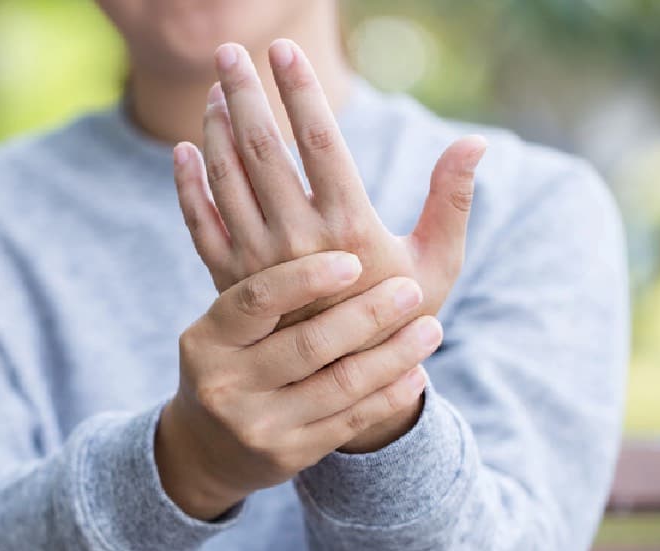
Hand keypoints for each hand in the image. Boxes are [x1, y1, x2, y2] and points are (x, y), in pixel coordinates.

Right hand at [156, 251, 442, 519]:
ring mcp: (257, 424)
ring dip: (394, 354)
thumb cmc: (231, 363)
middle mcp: (225, 383)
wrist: (208, 447)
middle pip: (308, 344)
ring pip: (340, 384)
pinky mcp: (289, 454)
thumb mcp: (225, 326)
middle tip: (410, 291)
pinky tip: (416, 372)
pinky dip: (390, 394)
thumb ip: (263, 285)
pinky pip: (351, 419)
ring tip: (431, 328)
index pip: (257, 299)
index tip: (353, 261)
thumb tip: (321, 225)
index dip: (305, 278)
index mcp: (207, 339)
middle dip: (367, 315)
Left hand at [172, 40, 485, 450]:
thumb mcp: (436, 265)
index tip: (284, 51)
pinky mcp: (230, 284)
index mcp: (350, 229)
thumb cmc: (399, 319)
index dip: (299, 92)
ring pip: (227, 181)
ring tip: (218, 90)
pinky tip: (184, 150)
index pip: (318, 142)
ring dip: (217, 130)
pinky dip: (188, 186)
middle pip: (262, 151)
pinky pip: (201, 225)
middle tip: (231, 51)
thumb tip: (475, 142)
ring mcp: (257, 264)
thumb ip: (451, 201)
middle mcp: (297, 243)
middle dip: (245, 94)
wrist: (344, 389)